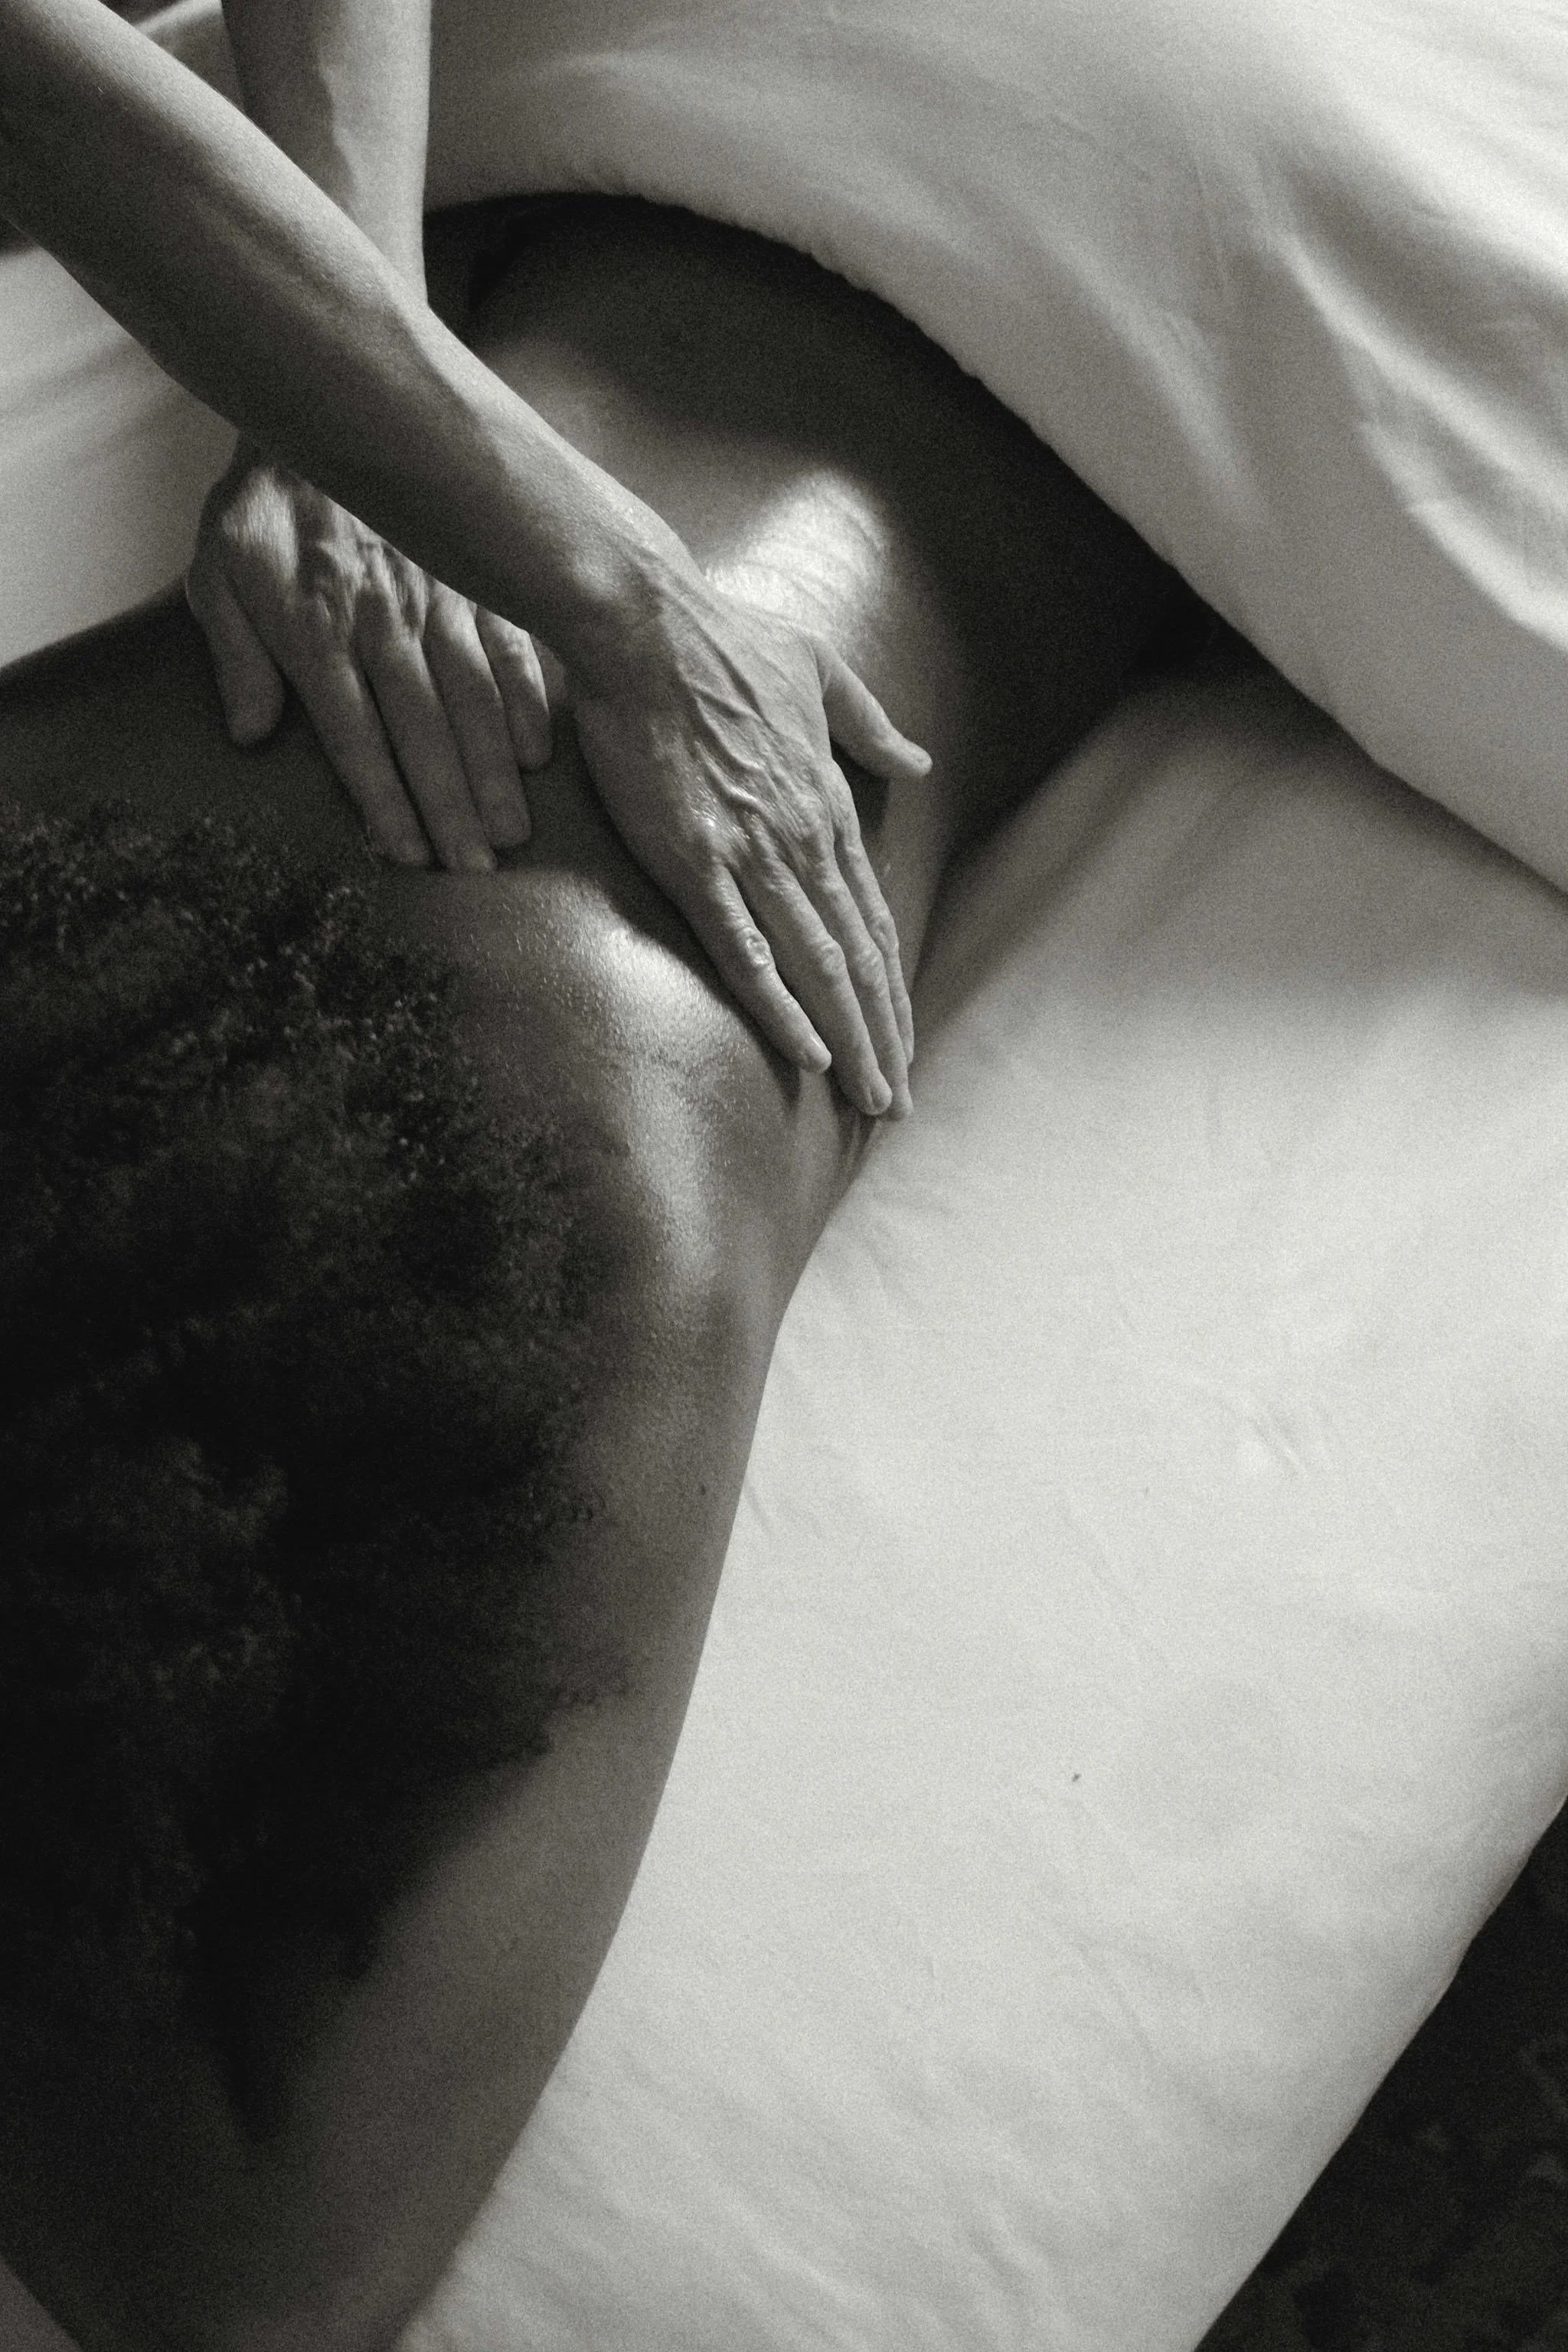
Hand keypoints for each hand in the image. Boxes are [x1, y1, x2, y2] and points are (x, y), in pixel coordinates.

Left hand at [186, 449, 552, 869]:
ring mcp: (438, 598)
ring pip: (472, 696)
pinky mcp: (475, 577)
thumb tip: (247, 733)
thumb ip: (236, 653)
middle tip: (475, 869)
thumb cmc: (267, 505)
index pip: (354, 732)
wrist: (323, 405)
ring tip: (510, 832)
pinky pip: (511, 644)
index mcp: (318, 627)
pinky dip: (528, 699)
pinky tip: (537, 754)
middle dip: (449, 804)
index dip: (382, 797)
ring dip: (492, 769)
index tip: (406, 853)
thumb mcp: (221, 570)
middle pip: (422, 728)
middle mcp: (385, 620)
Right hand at [571, 573, 926, 1117]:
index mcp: (827, 806)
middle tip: (897, 1099)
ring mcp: (753, 855)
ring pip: (818, 967)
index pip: (871, 918)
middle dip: (881, 1035)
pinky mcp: (696, 862)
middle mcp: (804, 842)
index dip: (890, 987)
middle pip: (857, 959)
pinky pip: (747, 952)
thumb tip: (915, 757)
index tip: (903, 1039)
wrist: (645, 623)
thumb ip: (868, 722)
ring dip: (849, 1039)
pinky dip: (782, 1007)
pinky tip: (808, 1054)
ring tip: (870, 1097)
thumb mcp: (819, 669)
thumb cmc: (722, 639)